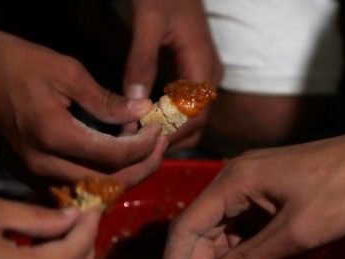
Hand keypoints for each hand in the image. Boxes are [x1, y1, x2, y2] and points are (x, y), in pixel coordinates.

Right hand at [0, 1, 163, 186]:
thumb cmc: (16, 62)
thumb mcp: (67, 71)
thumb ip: (106, 100)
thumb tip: (142, 112)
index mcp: (52, 136)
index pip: (114, 157)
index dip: (144, 146)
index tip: (160, 129)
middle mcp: (41, 165)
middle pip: (107, 184)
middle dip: (141, 167)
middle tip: (160, 144)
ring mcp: (31, 175)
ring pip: (90, 194)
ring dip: (121, 178)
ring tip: (142, 153)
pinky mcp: (25, 176)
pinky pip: (71, 192)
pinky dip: (97, 182)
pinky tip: (112, 162)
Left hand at [124, 0, 221, 148]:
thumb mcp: (147, 21)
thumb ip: (141, 61)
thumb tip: (134, 102)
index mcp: (203, 65)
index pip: (194, 114)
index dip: (171, 133)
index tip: (144, 143)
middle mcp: (210, 75)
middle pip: (198, 122)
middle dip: (171, 138)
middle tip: (139, 151)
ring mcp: (204, 74)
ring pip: (194, 117)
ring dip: (170, 132)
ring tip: (141, 142)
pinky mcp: (194, 72)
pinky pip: (187, 105)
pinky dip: (169, 119)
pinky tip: (147, 123)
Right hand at [162, 73, 344, 258]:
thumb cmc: (340, 192)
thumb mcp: (295, 232)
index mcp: (233, 182)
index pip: (185, 227)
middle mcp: (235, 181)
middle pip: (199, 228)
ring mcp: (254, 188)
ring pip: (221, 229)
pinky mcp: (271, 196)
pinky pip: (244, 227)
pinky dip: (240, 252)